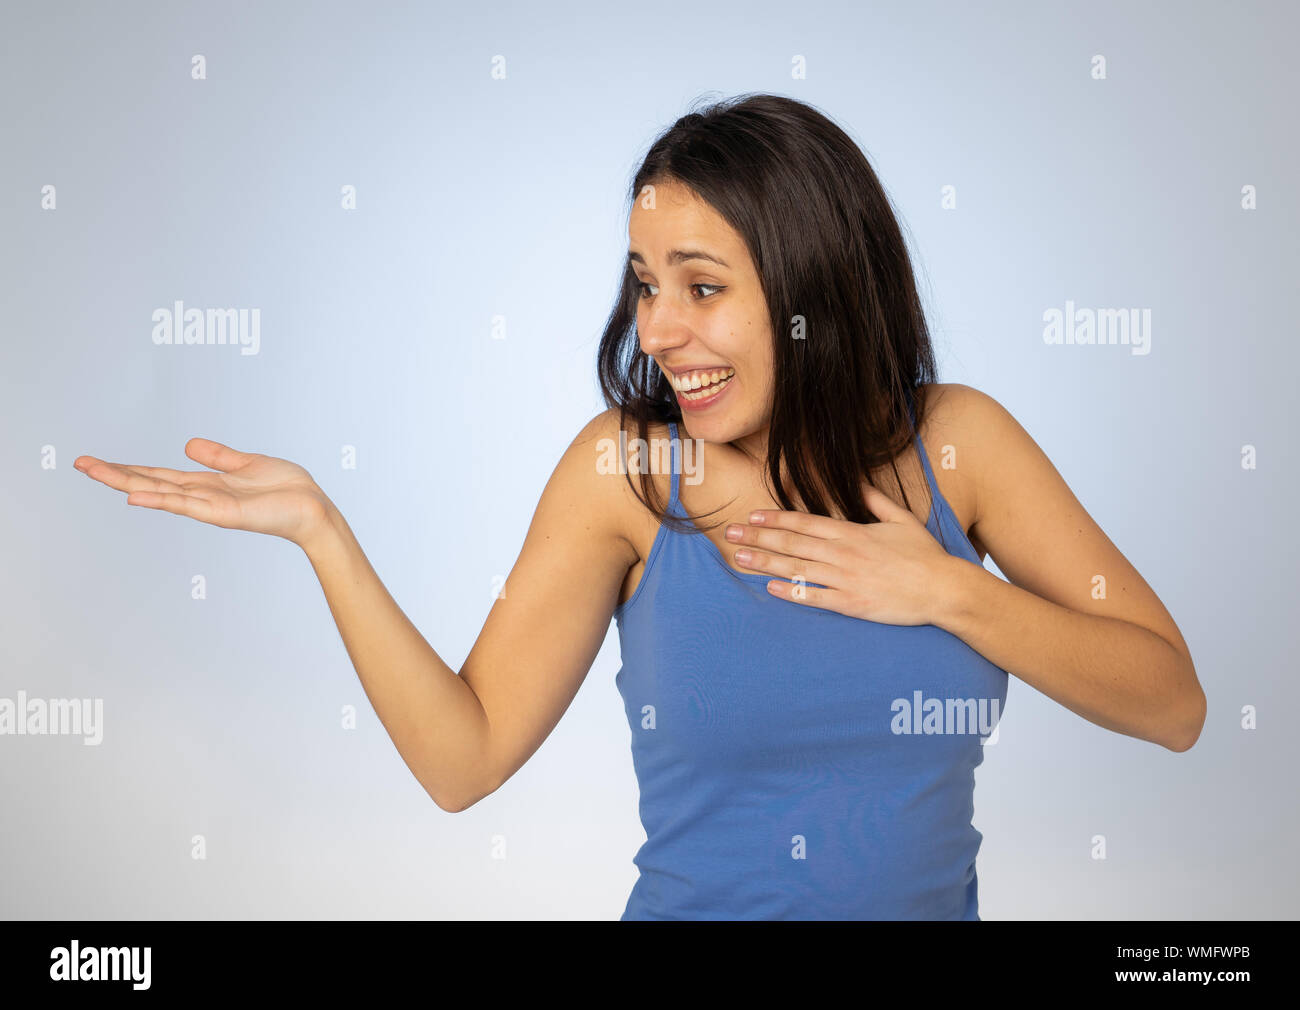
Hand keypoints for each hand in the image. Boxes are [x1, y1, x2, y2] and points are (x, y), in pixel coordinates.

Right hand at [74, 439, 333, 547]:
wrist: (313, 508)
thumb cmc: (288, 489)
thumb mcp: (248, 463)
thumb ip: (218, 456)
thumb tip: (187, 445)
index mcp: (206, 484)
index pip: (158, 475)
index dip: (128, 468)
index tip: (97, 460)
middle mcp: (202, 496)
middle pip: (149, 482)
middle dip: (113, 473)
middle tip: (78, 463)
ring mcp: (209, 507)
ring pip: (158, 492)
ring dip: (124, 482)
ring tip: (92, 471)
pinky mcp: (222, 514)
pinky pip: (185, 505)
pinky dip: (159, 499)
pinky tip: (133, 495)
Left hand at [725, 483, 960, 625]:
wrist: (943, 588)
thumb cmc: (925, 555)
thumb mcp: (901, 520)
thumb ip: (876, 501)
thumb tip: (858, 483)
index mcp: (852, 532)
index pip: (805, 522)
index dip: (775, 518)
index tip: (752, 515)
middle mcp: (843, 553)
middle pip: (792, 543)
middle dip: (758, 536)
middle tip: (730, 533)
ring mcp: (846, 579)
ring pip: (797, 568)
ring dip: (765, 562)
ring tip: (739, 557)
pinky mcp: (851, 604)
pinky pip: (815, 597)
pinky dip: (791, 592)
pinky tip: (769, 588)